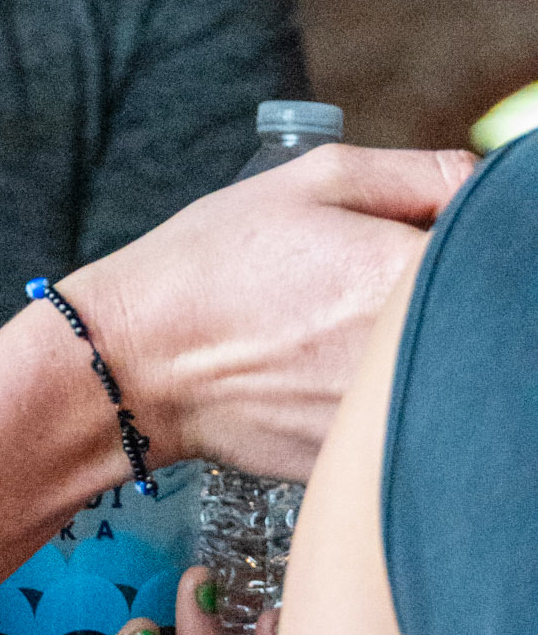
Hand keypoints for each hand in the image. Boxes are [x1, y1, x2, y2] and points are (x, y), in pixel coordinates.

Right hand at [67, 144, 472, 480]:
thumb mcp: (311, 181)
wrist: (139, 362)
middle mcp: (408, 351)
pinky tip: (323, 374)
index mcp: (404, 271)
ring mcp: (388, 415)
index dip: (458, 245)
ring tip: (337, 329)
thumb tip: (486, 185)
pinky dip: (384, 398)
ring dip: (413, 347)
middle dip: (439, 298)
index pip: (495, 254)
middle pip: (473, 319)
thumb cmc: (215, 265)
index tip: (423, 242)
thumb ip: (417, 174)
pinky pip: (401, 420)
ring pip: (437, 369)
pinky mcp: (365, 460)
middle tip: (369, 287)